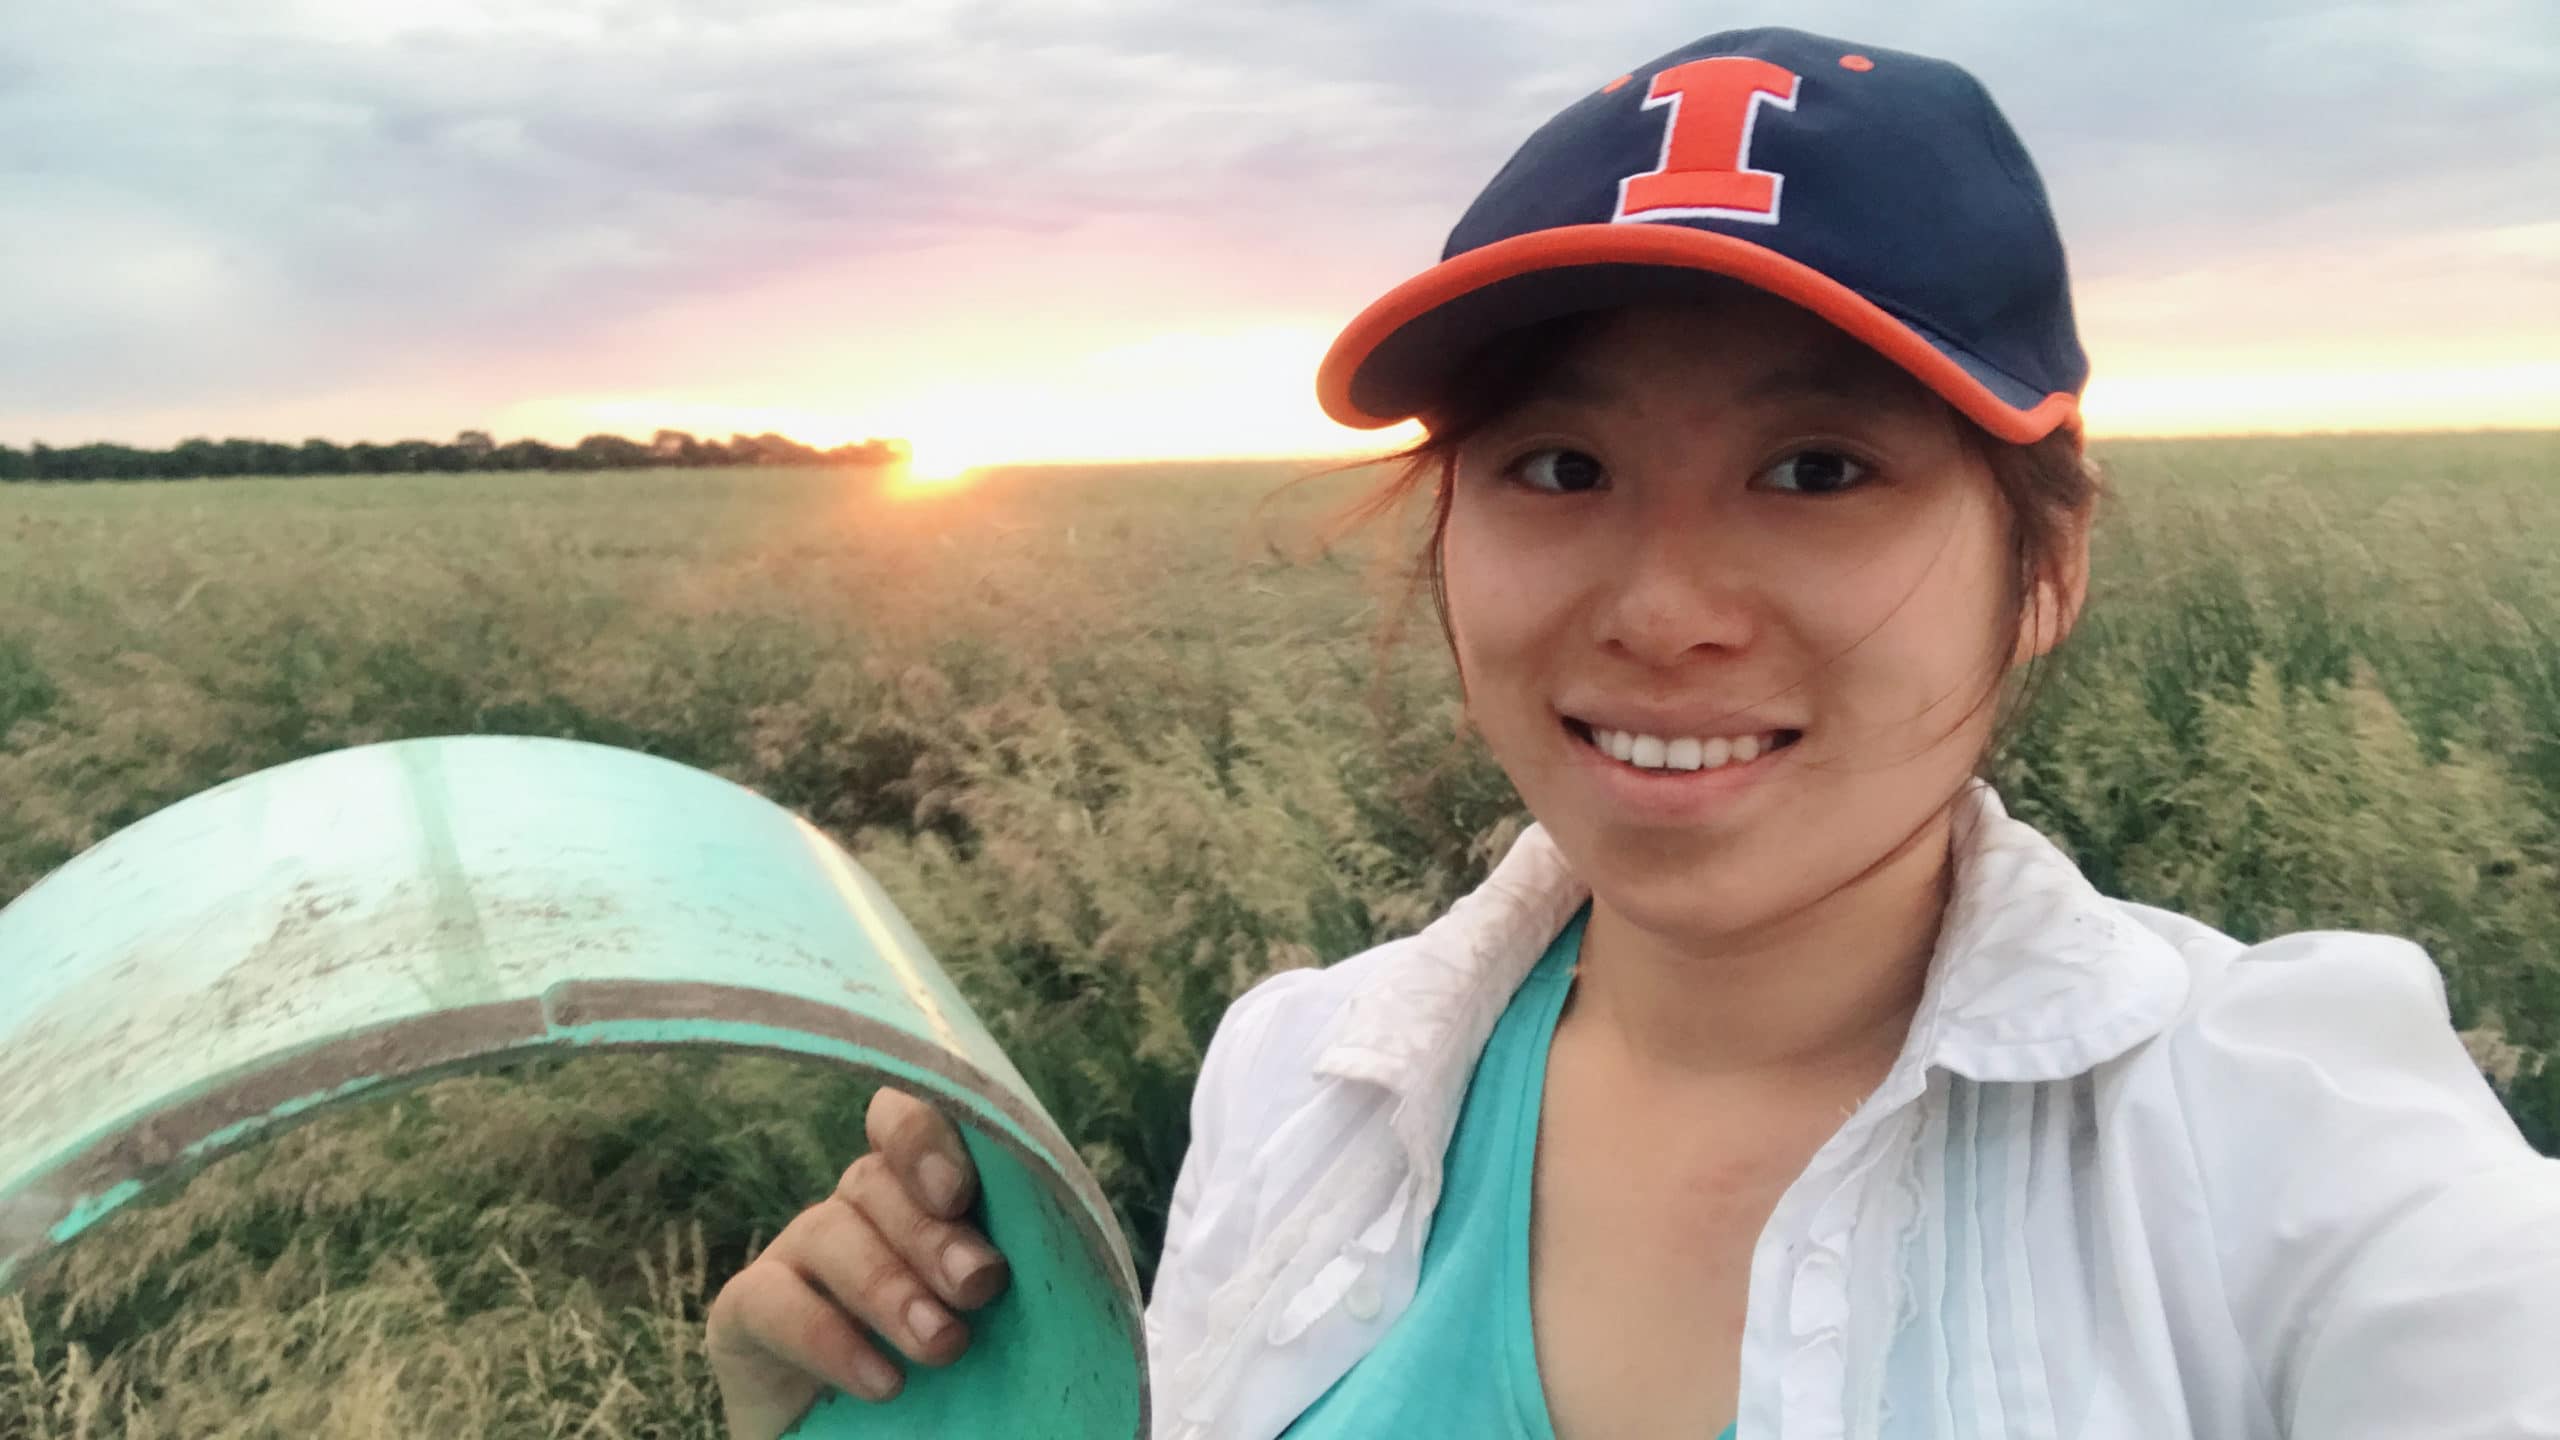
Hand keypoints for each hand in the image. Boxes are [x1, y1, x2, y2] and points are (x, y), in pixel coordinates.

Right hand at [706, 1088, 1012, 1439]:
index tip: (960, 1193)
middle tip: (979, 1285)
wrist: (857, 1437)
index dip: (926, 1137)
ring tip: (941, 1345)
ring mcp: (795, 1255)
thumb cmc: (952, 1375)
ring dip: (889, 1287)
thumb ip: (1006, 1273)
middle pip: (875, 1180)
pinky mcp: (744, 1312)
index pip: (908, 1122)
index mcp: (915, 1194)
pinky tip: (881, 1381)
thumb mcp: (993, 1319)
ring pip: (830, 1232)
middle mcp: (853, 1210)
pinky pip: (772, 1301)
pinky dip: (828, 1338)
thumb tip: (1073, 1266)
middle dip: (932, 1231)